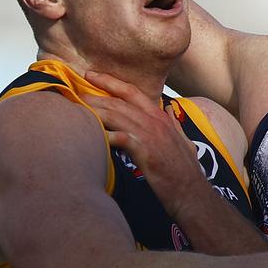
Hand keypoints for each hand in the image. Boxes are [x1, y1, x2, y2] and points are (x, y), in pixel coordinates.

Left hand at [83, 71, 210, 223]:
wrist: (192, 192)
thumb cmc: (186, 171)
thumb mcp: (184, 141)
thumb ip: (174, 124)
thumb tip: (170, 110)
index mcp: (161, 117)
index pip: (132, 91)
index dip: (110, 82)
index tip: (91, 75)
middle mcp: (155, 121)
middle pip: (119, 102)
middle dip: (95, 95)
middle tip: (76, 93)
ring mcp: (150, 135)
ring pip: (116, 115)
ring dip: (95, 111)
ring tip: (76, 109)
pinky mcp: (145, 151)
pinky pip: (120, 138)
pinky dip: (105, 135)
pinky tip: (91, 135)